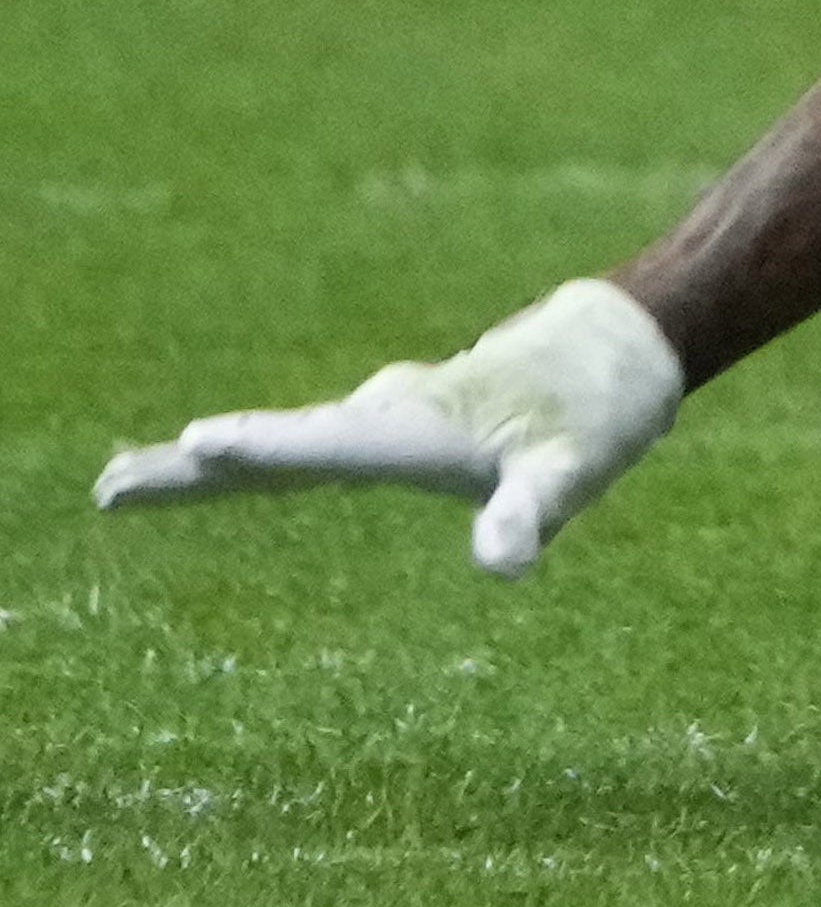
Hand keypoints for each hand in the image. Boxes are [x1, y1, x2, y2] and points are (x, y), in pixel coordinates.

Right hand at [93, 277, 682, 576]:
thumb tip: (503, 564)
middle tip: (108, 488)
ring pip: (285, 440)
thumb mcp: (575, 472)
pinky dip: (257, 453)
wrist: (625, 342)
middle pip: (276, 447)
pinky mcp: (396, 416)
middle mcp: (388, 414)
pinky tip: (223, 465)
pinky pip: (311, 440)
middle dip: (191, 470)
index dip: (259, 451)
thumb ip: (532, 514)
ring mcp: (388, 412)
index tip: (191, 446)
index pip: (321, 445)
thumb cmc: (599, 413)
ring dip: (210, 463)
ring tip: (138, 478)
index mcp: (413, 428)